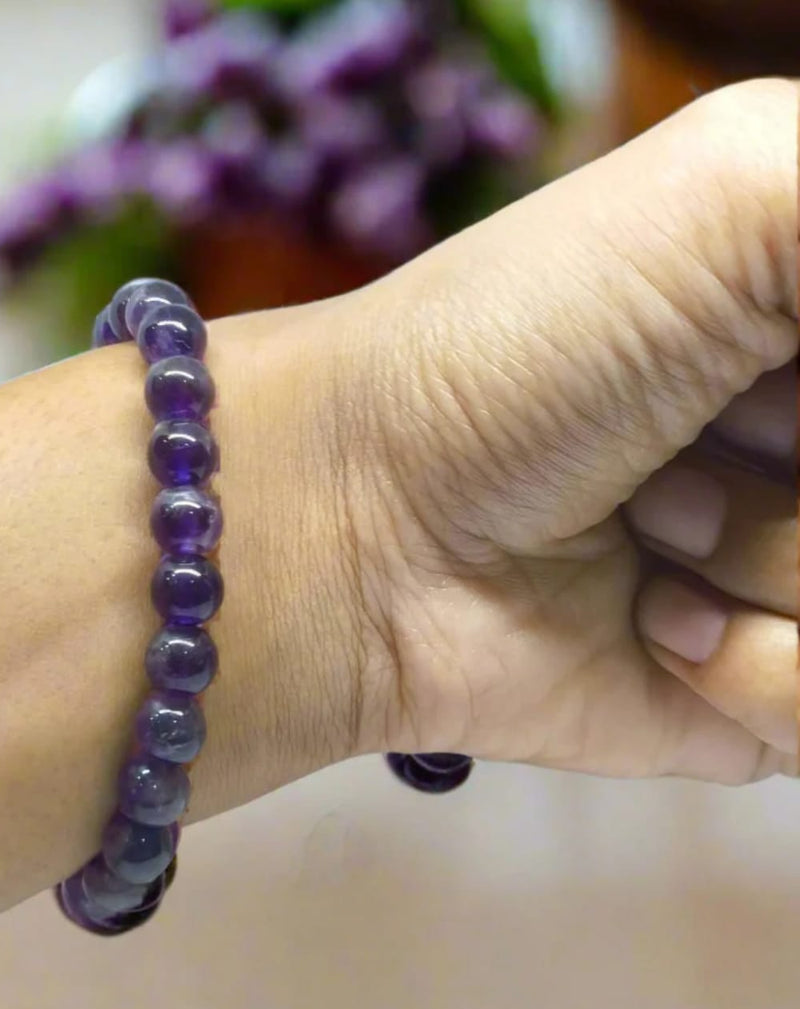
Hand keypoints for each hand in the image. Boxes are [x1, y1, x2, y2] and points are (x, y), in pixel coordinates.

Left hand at [239, 79, 795, 786]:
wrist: (365, 530)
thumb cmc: (520, 347)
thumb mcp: (734, 195)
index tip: (773, 368)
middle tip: (695, 438)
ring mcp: (798, 577)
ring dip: (775, 559)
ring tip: (648, 523)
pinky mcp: (766, 700)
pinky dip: (756, 672)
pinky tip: (650, 623)